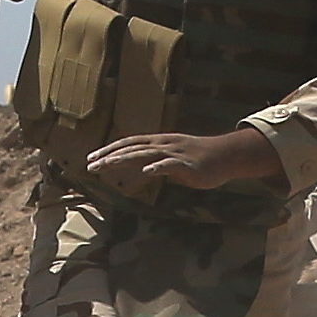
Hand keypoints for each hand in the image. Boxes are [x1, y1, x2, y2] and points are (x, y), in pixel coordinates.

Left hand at [84, 125, 281, 195]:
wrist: (226, 156)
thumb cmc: (198, 160)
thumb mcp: (171, 160)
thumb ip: (154, 162)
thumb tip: (138, 168)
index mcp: (157, 143)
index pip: (128, 144)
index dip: (109, 150)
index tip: (91, 158)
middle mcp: (162, 145)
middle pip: (131, 148)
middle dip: (109, 156)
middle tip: (89, 165)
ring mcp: (174, 153)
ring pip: (145, 154)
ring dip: (124, 159)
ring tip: (106, 165)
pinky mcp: (188, 165)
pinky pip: (170, 165)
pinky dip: (157, 167)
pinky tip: (145, 172)